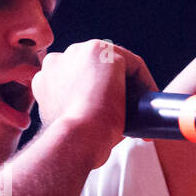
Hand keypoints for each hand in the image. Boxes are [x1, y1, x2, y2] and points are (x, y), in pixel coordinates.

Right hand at [34, 40, 159, 168]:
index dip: (94, 94)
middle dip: (113, 87)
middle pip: (95, 69)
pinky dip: (145, 82)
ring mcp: (80, 52)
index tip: (108, 112)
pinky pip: (134, 65)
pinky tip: (150, 102)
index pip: (76, 79)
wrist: (74, 139)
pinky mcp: (105, 53)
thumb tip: (98, 117)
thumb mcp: (66, 124)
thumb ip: (73, 110)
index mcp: (45, 78)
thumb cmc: (70, 142)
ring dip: (131, 85)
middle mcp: (58, 60)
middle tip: (129, 111)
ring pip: (115, 66)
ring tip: (143, 110)